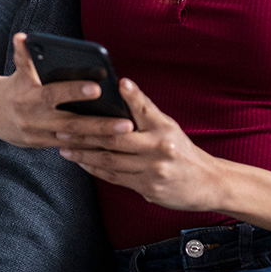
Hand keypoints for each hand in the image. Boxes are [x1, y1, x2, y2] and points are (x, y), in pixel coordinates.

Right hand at [0, 34, 135, 148]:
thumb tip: (23, 37)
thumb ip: (24, 56)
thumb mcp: (18, 71)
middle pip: (71, 123)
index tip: (97, 88)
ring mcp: (39, 135)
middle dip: (99, 124)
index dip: (74, 91)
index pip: (54, 93)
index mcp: (29, 96)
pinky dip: (90, 148)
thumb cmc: (14, 86)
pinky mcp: (42, 145)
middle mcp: (34, 118)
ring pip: (74, 140)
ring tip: (126, 134)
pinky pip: (70, 149)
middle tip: (126, 123)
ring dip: (100, 139)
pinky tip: (112, 146)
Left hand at [57, 77, 222, 213]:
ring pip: (110, 161)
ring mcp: (152, 171)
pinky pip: (115, 177)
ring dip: (84, 154)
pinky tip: (81, 162)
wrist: (207, 182)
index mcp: (164, 129)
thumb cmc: (182, 150)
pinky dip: (95, 169)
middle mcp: (159, 149)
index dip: (132, 96)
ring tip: (64, 147)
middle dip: (85, 134)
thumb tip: (122, 87)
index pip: (143, 109)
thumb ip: (144, 111)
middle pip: (115, 140)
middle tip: (62, 128)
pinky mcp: (147, 188)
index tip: (120, 83)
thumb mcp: (168, 126)